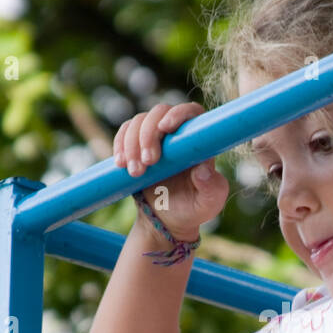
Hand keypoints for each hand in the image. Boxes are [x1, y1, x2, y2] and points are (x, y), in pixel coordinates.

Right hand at [113, 101, 228, 241]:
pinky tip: (120, 164)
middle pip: (159, 112)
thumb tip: (203, 169)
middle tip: (148, 162)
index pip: (191, 113)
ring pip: (139, 121)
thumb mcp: (209, 203)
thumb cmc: (194, 209)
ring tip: (135, 173)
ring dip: (132, 144)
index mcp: (198, 141)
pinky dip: (119, 145)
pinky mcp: (136, 144)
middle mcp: (176, 133)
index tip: (165, 128)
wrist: (167, 220)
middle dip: (149, 134)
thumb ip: (212, 187)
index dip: (178, 114)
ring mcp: (155, 136)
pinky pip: (124, 132)